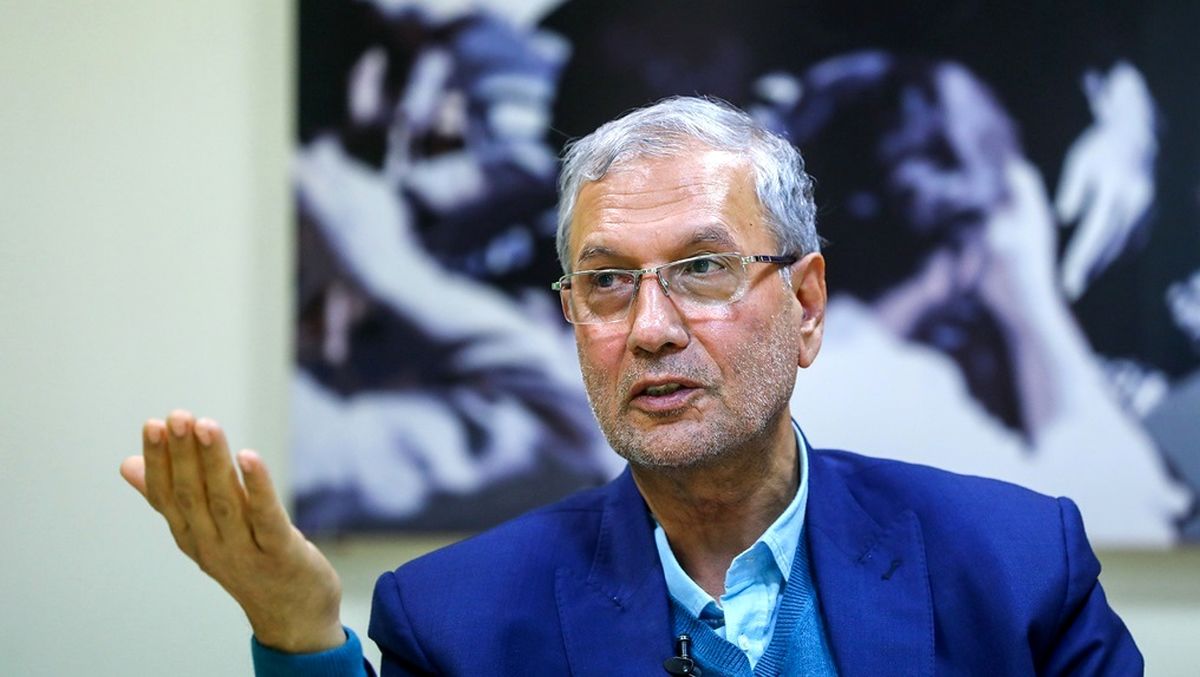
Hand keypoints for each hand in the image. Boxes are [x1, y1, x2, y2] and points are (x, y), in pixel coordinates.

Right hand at [120, 410, 344, 652]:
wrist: (294, 617)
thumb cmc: (250, 563)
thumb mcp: (206, 531)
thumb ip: (173, 498)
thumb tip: (127, 464)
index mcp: (191, 537)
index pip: (166, 496)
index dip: (158, 461)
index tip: (153, 424)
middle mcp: (212, 545)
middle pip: (191, 495)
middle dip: (182, 454)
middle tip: (177, 416)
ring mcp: (245, 551)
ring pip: (224, 501)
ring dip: (213, 462)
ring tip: (206, 425)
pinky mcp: (280, 552)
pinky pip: (265, 517)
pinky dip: (256, 486)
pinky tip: (249, 457)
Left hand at [1055, 61, 1157, 299]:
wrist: (1140, 131)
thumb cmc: (1101, 146)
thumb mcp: (1081, 160)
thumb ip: (1073, 187)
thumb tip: (1064, 217)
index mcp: (1118, 187)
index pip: (1097, 229)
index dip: (1083, 256)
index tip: (1068, 277)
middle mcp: (1137, 200)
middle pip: (1112, 243)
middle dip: (1091, 269)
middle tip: (1070, 290)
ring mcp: (1148, 207)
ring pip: (1125, 244)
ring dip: (1103, 265)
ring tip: (1080, 283)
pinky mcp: (1151, 211)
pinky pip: (1134, 238)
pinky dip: (1117, 253)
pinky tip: (1099, 266)